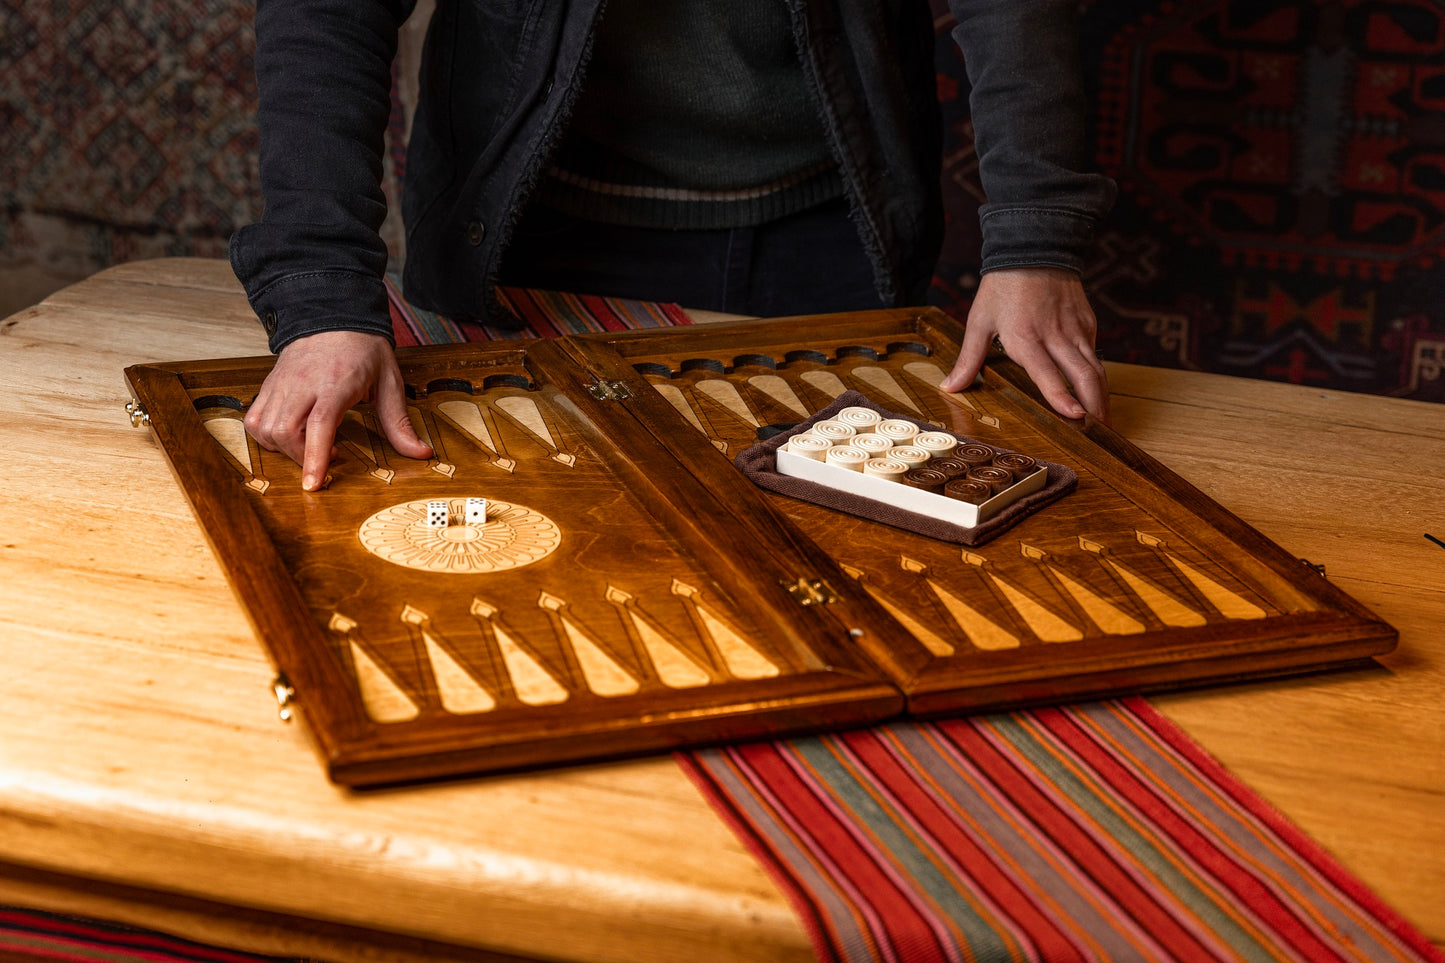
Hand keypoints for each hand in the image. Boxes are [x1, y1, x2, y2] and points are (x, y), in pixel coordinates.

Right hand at [244, 330, 433, 489]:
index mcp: (336, 383)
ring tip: (309, 444)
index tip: (313, 484)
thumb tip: (420, 453)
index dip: (314, 457)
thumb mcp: (390, 381)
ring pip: (264, 427)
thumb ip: (399, 422)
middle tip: (329, 455)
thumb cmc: (364, 349)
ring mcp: (282, 383)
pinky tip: (289, 435)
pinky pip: (255, 418)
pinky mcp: (269, 385)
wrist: (334, 315)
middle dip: (301, 457)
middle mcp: (303, 384)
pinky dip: (266, 436)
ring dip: (283, 448)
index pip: (319, 424)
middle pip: (285, 431)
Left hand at [939, 267, 1108, 421]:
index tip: (1076, 416)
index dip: (1063, 396)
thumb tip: (950, 388)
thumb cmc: (1002, 286)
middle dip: (1094, 406)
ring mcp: (1076, 329)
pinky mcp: (1087, 322)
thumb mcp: (979, 320)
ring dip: (1102, 396)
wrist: (1034, 246)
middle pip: (1084, 376)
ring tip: (1103, 420)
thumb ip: (969, 359)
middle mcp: (1056, 336)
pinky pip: (1095, 352)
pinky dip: (1097, 374)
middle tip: (1099, 431)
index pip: (1049, 373)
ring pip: (1096, 367)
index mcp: (1027, 337)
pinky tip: (1095, 392)